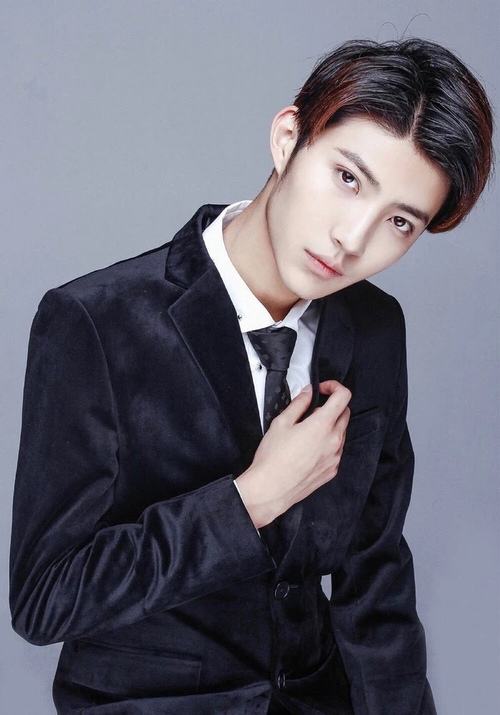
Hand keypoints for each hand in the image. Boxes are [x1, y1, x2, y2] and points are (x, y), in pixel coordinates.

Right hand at [235, 381, 350, 527]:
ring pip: (341, 432)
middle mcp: (334, 441)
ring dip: (330, 426)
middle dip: (332, 406)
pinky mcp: (332, 470)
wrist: (271, 489)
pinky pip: (336, 450)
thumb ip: (298, 404)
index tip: (323, 389)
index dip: (334, 387)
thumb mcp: (281, 423)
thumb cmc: (273, 458)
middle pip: (345, 413)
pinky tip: (309, 448)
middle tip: (312, 410)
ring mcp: (335, 457)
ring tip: (307, 432)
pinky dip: (328, 443)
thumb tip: (307, 393)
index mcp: (322, 425)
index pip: (343, 397)